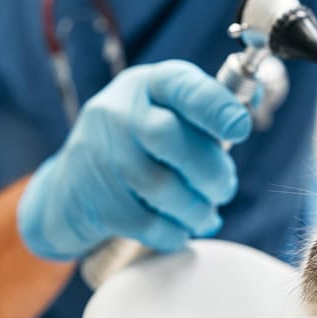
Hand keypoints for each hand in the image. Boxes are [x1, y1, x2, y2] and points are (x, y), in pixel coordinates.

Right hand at [17, 60, 251, 260]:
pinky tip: (181, 229)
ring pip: (161, 186)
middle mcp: (117, 113)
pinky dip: (174, 231)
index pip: (181, 86)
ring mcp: (100, 156)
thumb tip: (249, 103)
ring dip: (197, 207)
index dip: (215, 106)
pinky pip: (147, 223)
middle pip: (169, 138)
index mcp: (146, 85)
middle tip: (224, 187)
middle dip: (210, 170)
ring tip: (206, 213)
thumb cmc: (135, 146)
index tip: (240, 128)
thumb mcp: (162, 112)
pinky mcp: (96, 201)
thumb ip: (203, 111)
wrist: (67, 191)